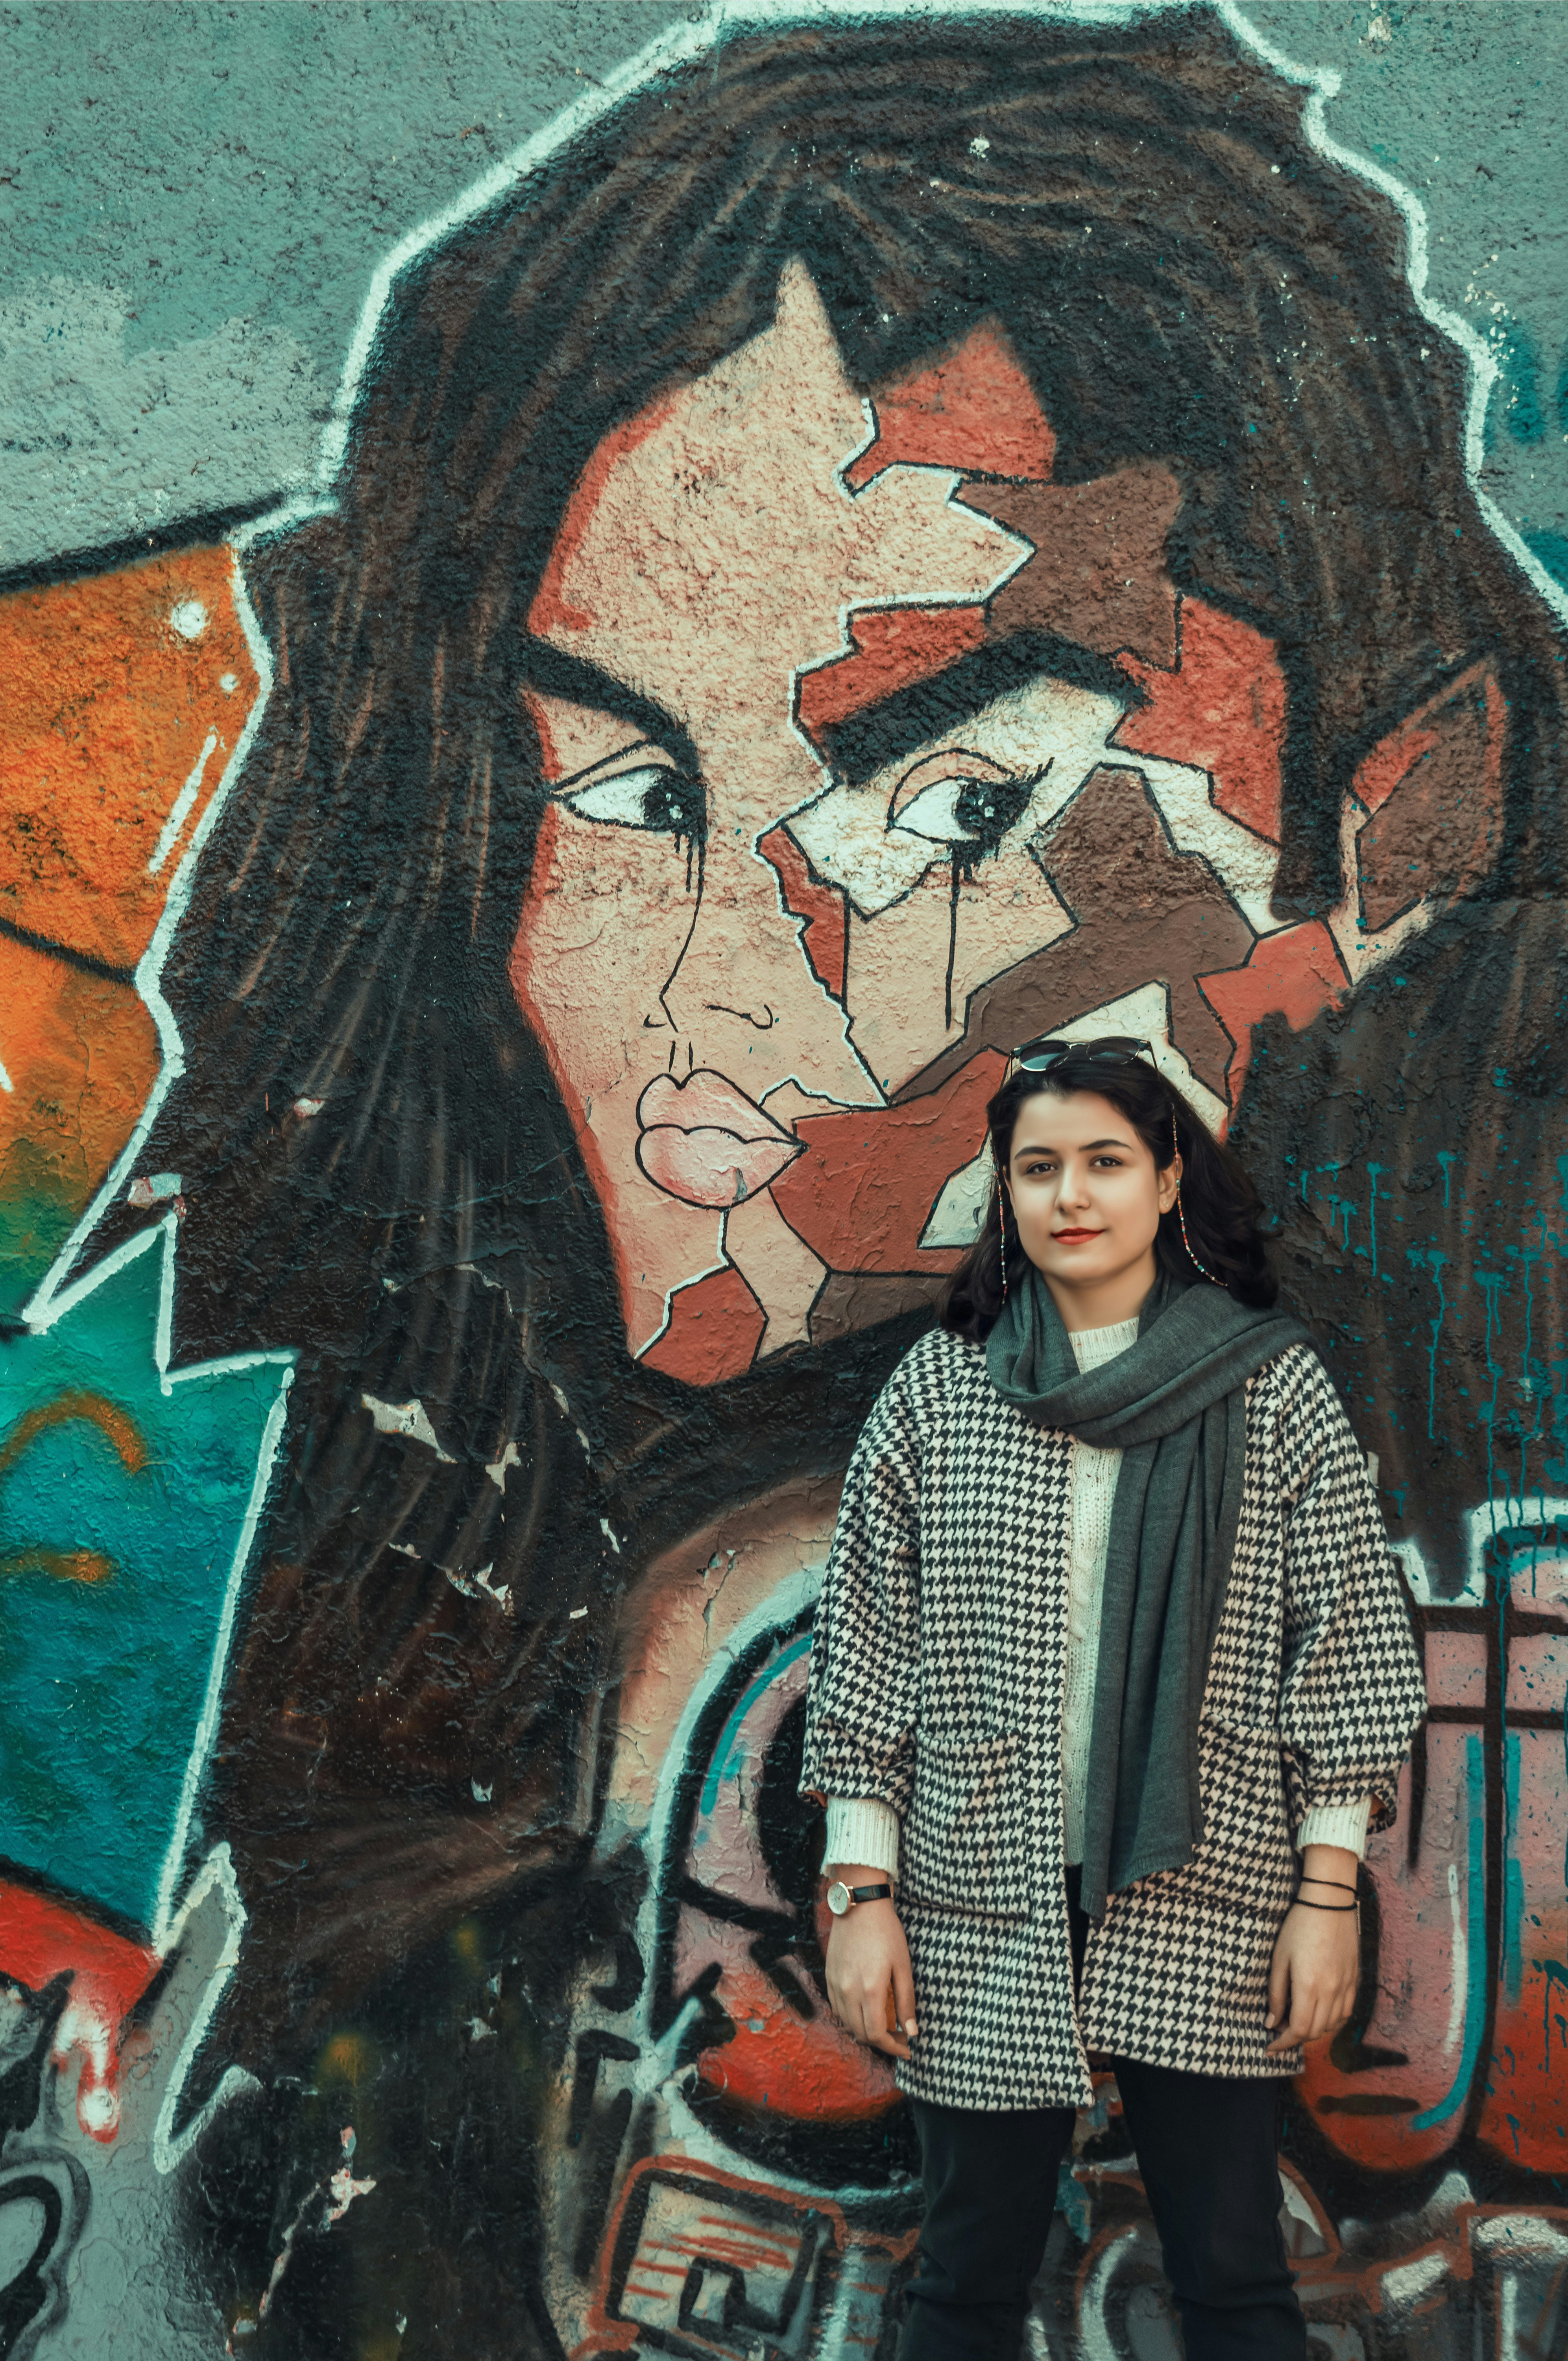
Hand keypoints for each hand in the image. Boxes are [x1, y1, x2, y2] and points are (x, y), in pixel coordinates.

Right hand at [824, 1880, 916, 2061]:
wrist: (859, 1905)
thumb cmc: (886, 1932)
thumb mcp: (903, 1965)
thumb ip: (906, 2001)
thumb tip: (911, 2032)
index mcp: (870, 1990)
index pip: (877, 2035)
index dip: (892, 2047)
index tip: (906, 2048)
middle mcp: (848, 1992)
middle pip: (861, 2034)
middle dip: (881, 2043)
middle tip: (899, 2037)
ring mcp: (835, 1984)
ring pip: (847, 2024)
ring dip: (865, 2032)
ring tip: (883, 2027)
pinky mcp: (828, 1976)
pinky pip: (837, 2008)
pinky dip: (850, 2018)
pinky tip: (864, 2012)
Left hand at [1264, 1895, 1358, 2056]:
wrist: (1329, 1903)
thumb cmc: (1298, 1927)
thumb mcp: (1279, 1958)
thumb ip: (1276, 1993)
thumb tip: (1272, 2023)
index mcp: (1309, 1987)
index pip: (1299, 2030)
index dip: (1284, 2043)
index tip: (1270, 2047)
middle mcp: (1331, 1992)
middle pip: (1315, 2032)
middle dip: (1295, 2038)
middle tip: (1279, 2032)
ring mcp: (1346, 1987)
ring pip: (1332, 2025)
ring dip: (1313, 2030)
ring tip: (1296, 2021)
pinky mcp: (1354, 1980)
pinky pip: (1345, 2012)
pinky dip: (1330, 2020)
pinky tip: (1318, 2012)